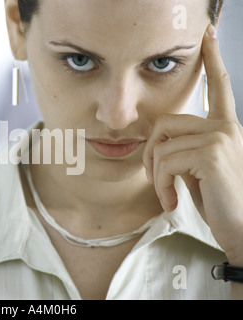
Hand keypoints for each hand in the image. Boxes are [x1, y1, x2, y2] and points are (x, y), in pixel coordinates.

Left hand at [143, 25, 242, 264]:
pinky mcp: (211, 155)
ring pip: (161, 146)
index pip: (219, 86)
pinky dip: (160, 185)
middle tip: (155, 178)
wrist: (241, 228)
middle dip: (150, 154)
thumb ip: (186, 146)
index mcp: (225, 126)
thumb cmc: (218, 200)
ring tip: (166, 194)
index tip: (208, 32)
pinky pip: (165, 163)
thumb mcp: (200, 167)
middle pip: (164, 123)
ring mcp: (221, 139)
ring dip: (155, 176)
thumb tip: (159, 138)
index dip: (212, 57)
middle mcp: (226, 127)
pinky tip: (171, 200)